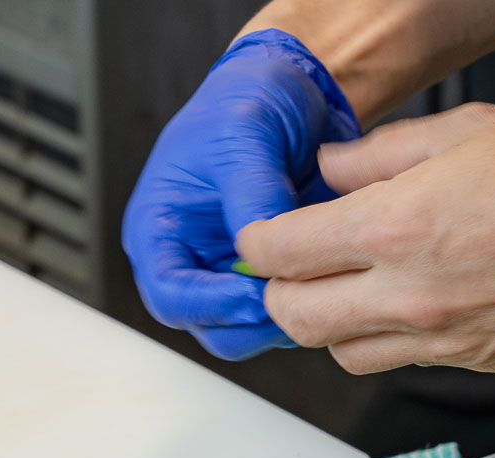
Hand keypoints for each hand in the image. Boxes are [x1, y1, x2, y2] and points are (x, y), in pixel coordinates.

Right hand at [121, 29, 358, 360]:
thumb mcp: (244, 133)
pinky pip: (288, 312)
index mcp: (160, 228)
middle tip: (298, 296)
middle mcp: (191, 259)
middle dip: (255, 322)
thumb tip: (263, 246)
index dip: (211, 305)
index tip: (256, 292)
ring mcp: (231, 273)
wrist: (293, 90)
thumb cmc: (248, 100)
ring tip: (321, 279)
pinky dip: (311, 302)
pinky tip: (333, 274)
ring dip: (288, 317)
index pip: (170, 295)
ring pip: (251, 331)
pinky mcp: (270, 276)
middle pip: (211, 327)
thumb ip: (251, 193)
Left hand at [236, 104, 494, 373]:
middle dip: (279, 291)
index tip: (264, 231)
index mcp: (394, 228)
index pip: (279, 251)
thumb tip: (328, 169)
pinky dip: (382, 340)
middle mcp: (405, 295)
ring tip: (351, 287)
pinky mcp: (469, 365)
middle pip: (293, 318)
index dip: (257, 241)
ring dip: (329, 323)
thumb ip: (381, 153)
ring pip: (339, 353)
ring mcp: (437, 340)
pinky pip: (397, 363)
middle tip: (295, 265)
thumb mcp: (470, 131)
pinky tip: (404, 306)